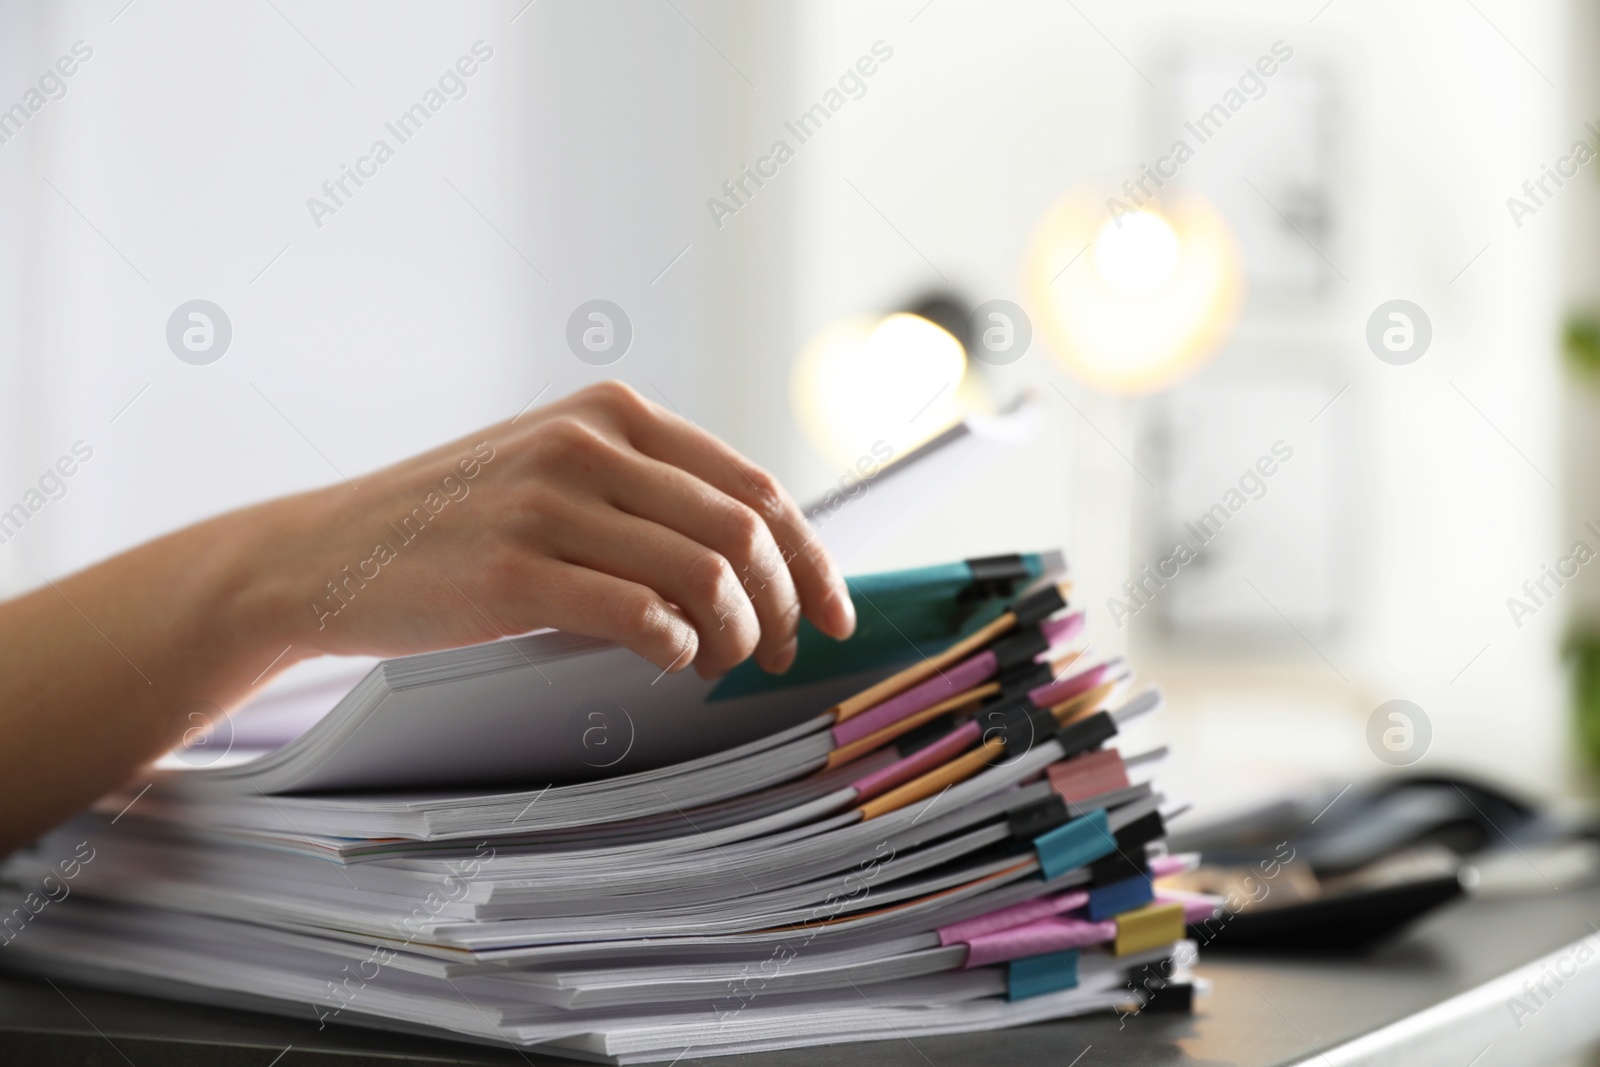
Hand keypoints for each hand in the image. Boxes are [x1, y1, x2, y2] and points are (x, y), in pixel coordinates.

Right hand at [262, 381, 856, 676]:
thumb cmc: (454, 523)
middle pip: (743, 530)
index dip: (810, 554)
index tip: (832, 608)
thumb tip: (757, 559)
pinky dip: (678, 647)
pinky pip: (641, 614)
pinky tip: (672, 662)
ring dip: (737, 634)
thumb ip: (643, 490)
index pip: (754, 483)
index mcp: (613, 411)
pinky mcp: (515, 569)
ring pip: (705, 574)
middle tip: (785, 651)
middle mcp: (588, 443)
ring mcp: (549, 502)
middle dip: (786, 603)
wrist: (326, 552)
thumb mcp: (554, 468)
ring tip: (724, 662)